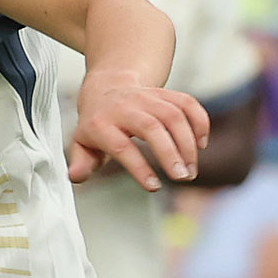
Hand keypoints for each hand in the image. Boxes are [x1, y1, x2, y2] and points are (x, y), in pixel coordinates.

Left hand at [70, 79, 207, 190]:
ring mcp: (147, 97)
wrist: (106, 90)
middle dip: (170, 153)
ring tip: (190, 170)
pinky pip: (188, 103)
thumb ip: (81, 163)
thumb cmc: (96, 126)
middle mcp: (125, 107)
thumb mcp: (81, 144)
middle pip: (152, 127)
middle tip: (182, 177)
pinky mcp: (165, 93)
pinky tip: (201, 145)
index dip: (139, 168)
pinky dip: (199, 123)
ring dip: (188, 143)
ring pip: (173, 115)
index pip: (122, 147)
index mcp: (101, 124)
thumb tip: (76, 176)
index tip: (154, 187)